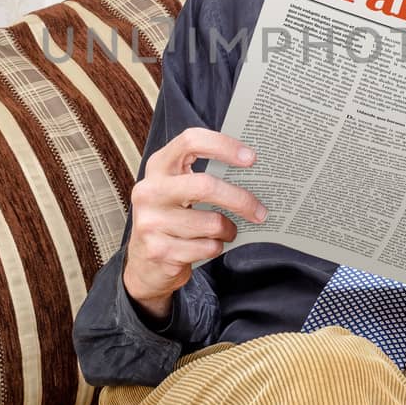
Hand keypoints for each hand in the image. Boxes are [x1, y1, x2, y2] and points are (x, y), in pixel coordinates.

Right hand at [122, 127, 266, 323]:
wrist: (144, 263)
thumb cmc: (171, 218)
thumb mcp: (178, 189)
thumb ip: (202, 174)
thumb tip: (250, 166)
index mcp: (158, 167)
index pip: (190, 141)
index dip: (223, 145)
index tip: (250, 158)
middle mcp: (150, 191)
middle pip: (206, 186)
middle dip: (240, 200)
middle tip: (260, 211)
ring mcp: (151, 221)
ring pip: (212, 223)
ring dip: (228, 230)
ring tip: (227, 232)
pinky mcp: (159, 250)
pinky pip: (207, 247)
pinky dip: (216, 248)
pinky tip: (207, 246)